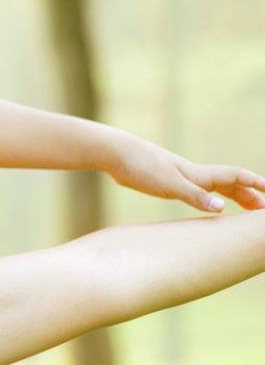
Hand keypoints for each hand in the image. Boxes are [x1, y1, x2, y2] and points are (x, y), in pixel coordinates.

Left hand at [106, 135, 264, 213]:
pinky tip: (208, 204)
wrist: (115, 153)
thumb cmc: (141, 167)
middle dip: (250, 195)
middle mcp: (194, 174)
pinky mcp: (166, 180)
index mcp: (199, 175)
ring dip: (233, 196)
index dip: (256, 185)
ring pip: (215, 187)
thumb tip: (221, 208)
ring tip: (245, 208)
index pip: (237, 177)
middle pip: (231, 184)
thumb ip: (195, 196)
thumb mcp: (169, 185)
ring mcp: (180, 176)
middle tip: (263, 211)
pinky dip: (210, 197)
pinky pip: (198, 190)